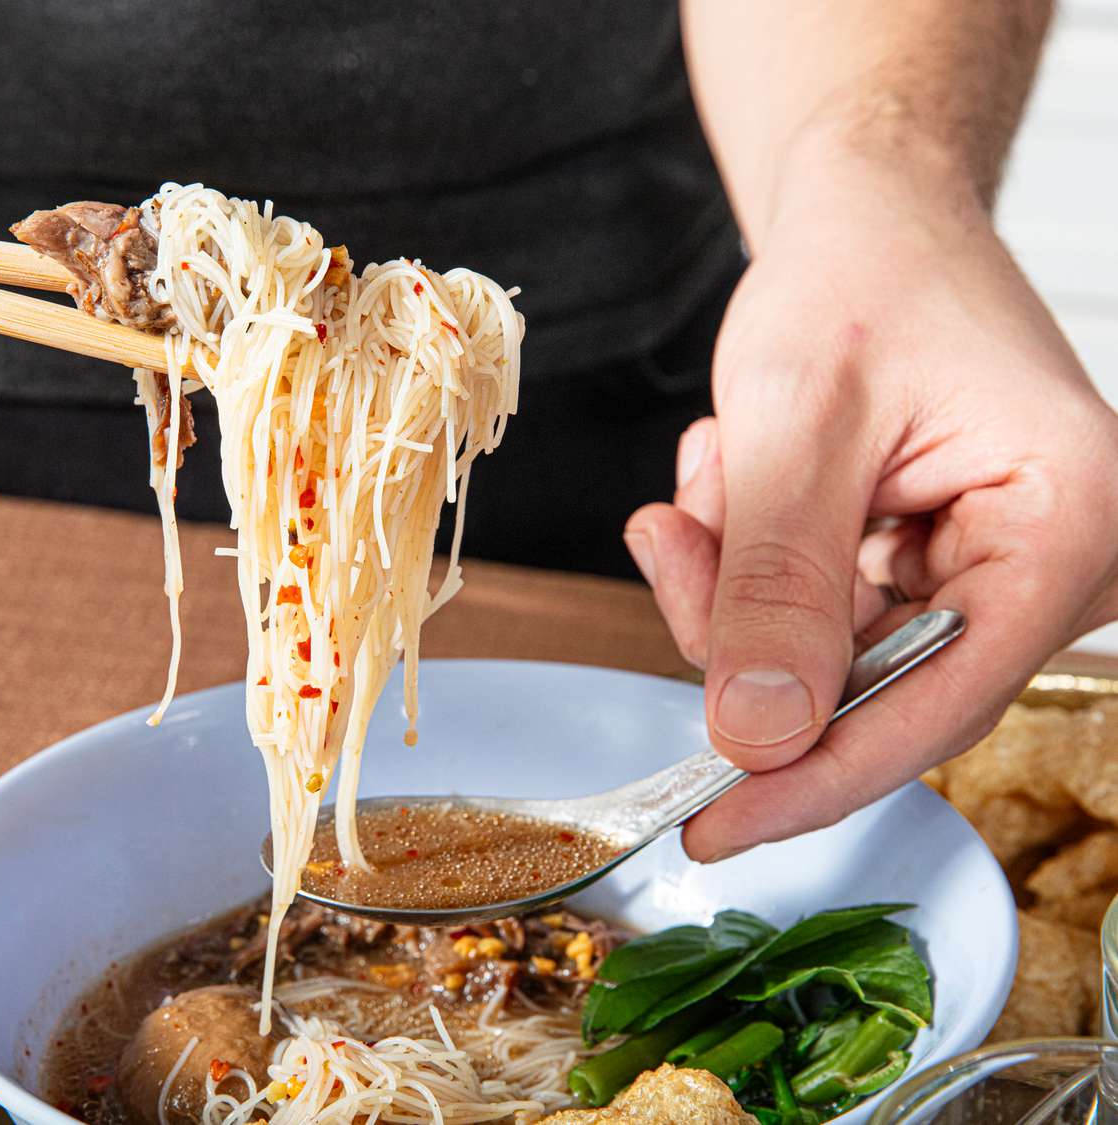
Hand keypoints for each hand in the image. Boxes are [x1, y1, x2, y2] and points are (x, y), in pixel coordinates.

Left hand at [624, 139, 1117, 861]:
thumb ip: (780, 579)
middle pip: (865, 684)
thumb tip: (759, 734)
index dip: (812, 778)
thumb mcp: (799, 418)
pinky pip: (809, 612)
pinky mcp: (922, 566)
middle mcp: (1044, 566)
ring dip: (735, 573)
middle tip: (676, 534)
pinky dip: (747, 555)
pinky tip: (738, 469)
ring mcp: (982, 571)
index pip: (936, 704)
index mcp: (1065, 526)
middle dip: (743, 621)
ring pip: (818, 653)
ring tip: (721, 462)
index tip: (710, 826)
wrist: (869, 216)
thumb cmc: (861, 276)